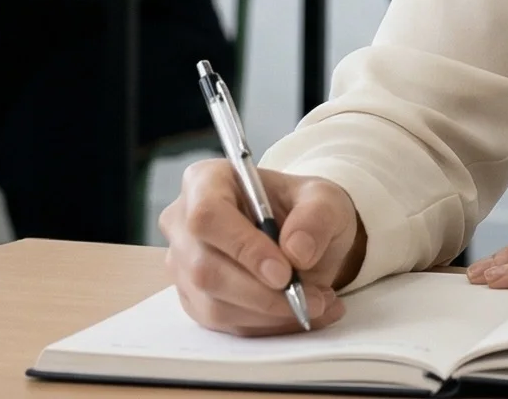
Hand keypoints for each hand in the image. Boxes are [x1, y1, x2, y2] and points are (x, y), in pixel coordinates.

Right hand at [161, 159, 362, 335]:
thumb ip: (316, 217)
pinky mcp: (195, 300)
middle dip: (262, 293)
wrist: (301, 237)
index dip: (243, 247)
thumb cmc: (304, 209)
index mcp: (205, 181)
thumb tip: (297, 251)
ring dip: (270, 314)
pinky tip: (300, 313)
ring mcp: (183, 265)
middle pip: (205, 268)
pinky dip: (267, 326)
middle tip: (312, 299)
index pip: (208, 216)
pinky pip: (224, 325)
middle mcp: (183, 223)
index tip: (284, 272)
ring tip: (317, 304)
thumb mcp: (325, 199)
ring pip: (214, 304)